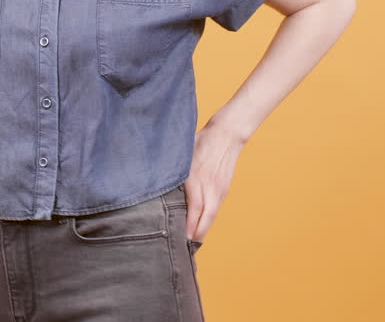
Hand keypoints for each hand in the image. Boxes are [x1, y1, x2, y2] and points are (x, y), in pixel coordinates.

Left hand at [184, 121, 245, 242]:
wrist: (227, 135)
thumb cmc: (200, 142)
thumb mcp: (183, 156)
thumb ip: (174, 173)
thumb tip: (158, 187)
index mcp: (197, 179)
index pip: (194, 209)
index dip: (188, 225)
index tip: (180, 238)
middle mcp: (210, 187)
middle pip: (205, 217)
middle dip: (196, 234)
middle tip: (185, 248)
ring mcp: (219, 189)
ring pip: (211, 215)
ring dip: (202, 229)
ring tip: (191, 241)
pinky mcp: (224, 189)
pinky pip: (215, 208)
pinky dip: (208, 219)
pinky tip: (200, 225)